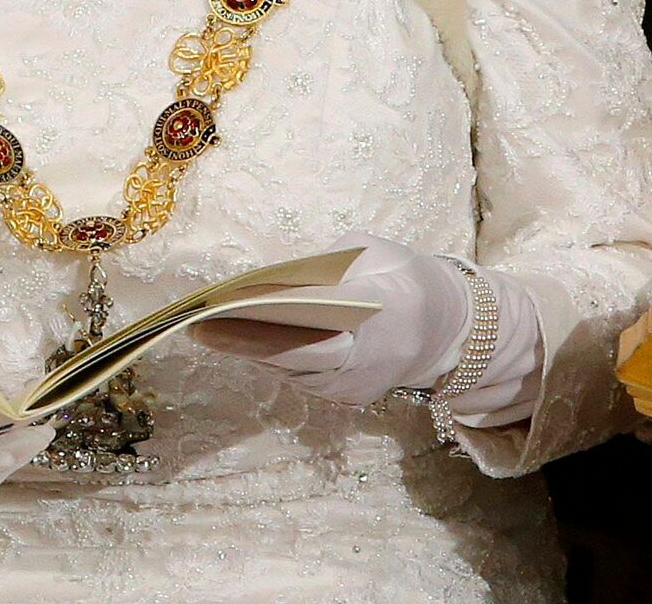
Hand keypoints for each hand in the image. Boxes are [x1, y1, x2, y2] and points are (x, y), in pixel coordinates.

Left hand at [192, 232, 477, 408]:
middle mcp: (372, 356)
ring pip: (295, 370)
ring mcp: (360, 384)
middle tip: (201, 325)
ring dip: (250, 351)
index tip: (238, 299)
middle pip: (300, 352)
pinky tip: (238, 343)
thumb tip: (277, 280)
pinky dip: (271, 360)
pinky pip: (302, 378)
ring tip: (207, 329)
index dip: (278, 309)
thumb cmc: (406, 277)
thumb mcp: (375, 252)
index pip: (325, 311)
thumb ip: (330, 266)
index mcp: (386, 306)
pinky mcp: (350, 398)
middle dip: (246, 339)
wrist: (450, 331)